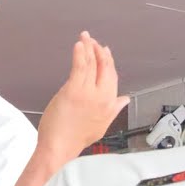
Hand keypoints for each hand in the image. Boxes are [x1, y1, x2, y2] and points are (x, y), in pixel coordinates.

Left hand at [34, 32, 130, 169]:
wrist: (59, 147)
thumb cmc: (75, 139)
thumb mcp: (101, 125)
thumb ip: (114, 110)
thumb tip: (124, 100)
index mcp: (109, 104)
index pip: (112, 77)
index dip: (109, 62)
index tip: (105, 52)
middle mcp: (102, 97)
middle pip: (104, 68)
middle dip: (100, 52)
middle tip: (94, 42)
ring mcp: (88, 93)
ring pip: (91, 65)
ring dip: (89, 48)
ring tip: (85, 37)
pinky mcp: (73, 90)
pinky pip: (79, 67)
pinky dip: (80, 53)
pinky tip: (79, 45)